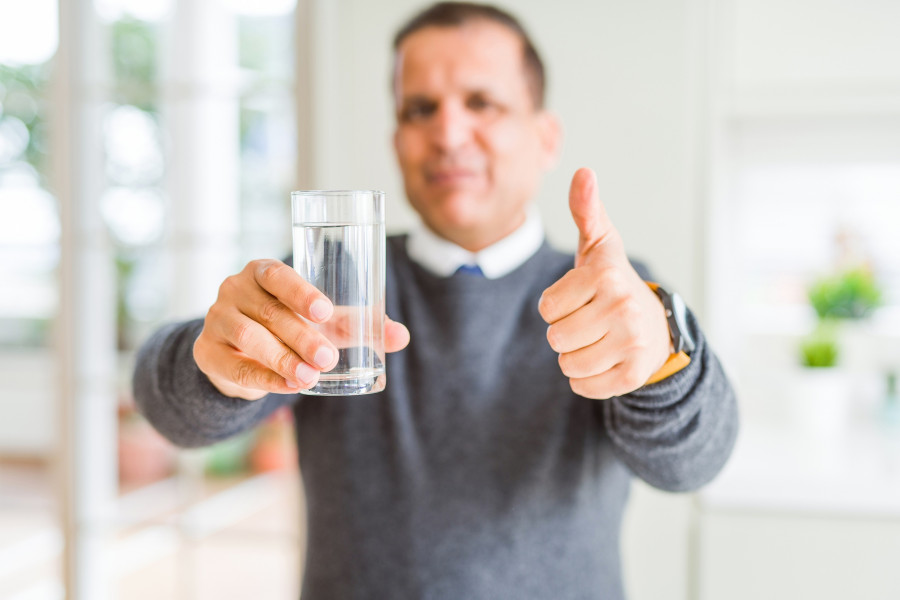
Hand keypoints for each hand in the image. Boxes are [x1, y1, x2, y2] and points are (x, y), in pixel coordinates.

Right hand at [193, 259, 409, 399]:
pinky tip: (288, 387)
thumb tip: (400, 336)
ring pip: (249, 337)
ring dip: (282, 358)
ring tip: (310, 376)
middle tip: (328, 357)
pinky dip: (264, 379)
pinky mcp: (207, 352)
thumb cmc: (286, 325)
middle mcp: (234, 290)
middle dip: (301, 336)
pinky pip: (235, 366)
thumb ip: (357, 325)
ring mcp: (216, 319)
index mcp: (261, 272)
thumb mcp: (320, 322)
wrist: (237, 353)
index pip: (276, 274)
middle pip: (269, 311)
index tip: (325, 311)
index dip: (300, 291)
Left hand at [538, 168, 671, 398]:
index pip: (547, 308)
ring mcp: (631, 343)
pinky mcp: (633, 374)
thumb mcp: (600, 245)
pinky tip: (605, 360)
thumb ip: (586, 210)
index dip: (556, 306)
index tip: (579, 298)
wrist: (658, 326)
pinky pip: (583, 386)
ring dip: (574, 357)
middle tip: (589, 321)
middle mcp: (622, 307)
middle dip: (565, 333)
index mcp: (606, 275)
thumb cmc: (614, 283)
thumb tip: (583, 172)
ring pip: (568, 365)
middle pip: (555, 339)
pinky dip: (587, 379)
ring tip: (597, 340)